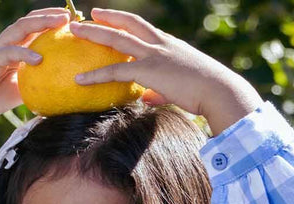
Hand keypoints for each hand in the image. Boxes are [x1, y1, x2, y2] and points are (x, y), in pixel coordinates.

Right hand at [0, 7, 70, 128]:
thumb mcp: (16, 92)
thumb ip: (33, 85)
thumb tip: (57, 89)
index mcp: (10, 50)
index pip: (32, 30)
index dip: (51, 24)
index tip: (72, 24)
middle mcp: (3, 44)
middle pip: (28, 23)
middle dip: (49, 16)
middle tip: (70, 15)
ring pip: (19, 30)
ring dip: (41, 24)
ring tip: (59, 23)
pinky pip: (8, 53)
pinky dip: (24, 53)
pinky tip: (40, 57)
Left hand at [69, 7, 249, 118]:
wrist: (218, 90)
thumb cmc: (204, 92)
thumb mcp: (178, 87)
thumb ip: (158, 91)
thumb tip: (145, 98)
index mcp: (167, 44)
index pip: (141, 28)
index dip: (123, 21)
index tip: (108, 18)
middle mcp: (159, 44)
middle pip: (127, 25)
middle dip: (106, 18)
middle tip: (87, 15)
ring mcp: (153, 55)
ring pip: (117, 39)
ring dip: (94, 33)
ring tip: (75, 31)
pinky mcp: (148, 71)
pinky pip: (116, 71)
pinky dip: (96, 75)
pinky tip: (79, 80)